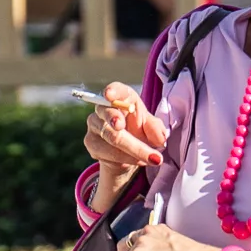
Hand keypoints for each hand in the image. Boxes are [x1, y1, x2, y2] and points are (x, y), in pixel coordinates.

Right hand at [84, 83, 166, 209]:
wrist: (128, 153)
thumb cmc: (140, 131)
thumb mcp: (151, 128)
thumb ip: (156, 129)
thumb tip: (160, 138)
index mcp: (123, 98)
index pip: (116, 90)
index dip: (113, 91)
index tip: (109, 94)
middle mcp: (104, 108)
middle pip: (110, 115)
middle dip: (117, 121)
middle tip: (122, 127)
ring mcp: (95, 125)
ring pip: (111, 137)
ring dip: (134, 150)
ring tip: (153, 158)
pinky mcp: (90, 142)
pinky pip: (107, 152)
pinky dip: (126, 158)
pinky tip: (139, 161)